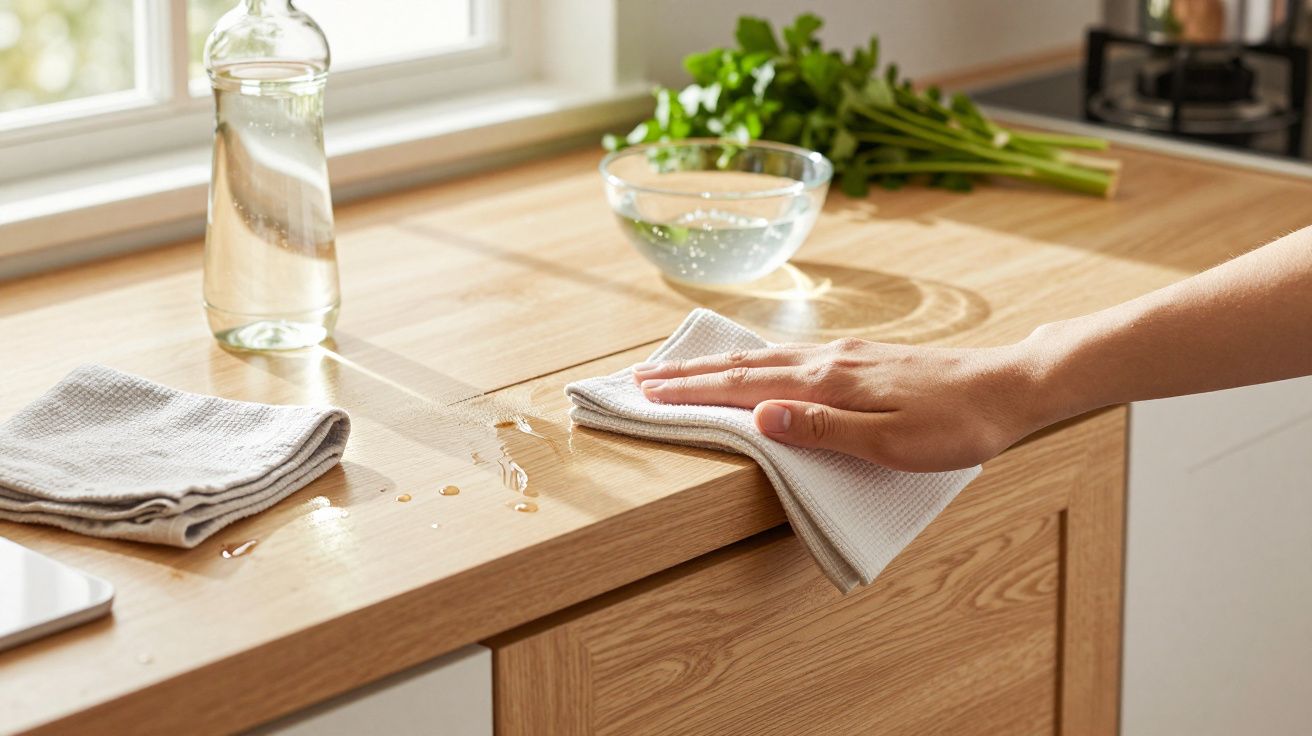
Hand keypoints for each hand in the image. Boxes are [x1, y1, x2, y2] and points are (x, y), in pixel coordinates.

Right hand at [632, 337, 1049, 471]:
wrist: (1009, 388)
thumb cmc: (956, 425)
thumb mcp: (890, 442)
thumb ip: (822, 427)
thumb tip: (759, 415)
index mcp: (828, 382)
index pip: (742, 386)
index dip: (691, 391)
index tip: (644, 391)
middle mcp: (829, 360)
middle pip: (743, 364)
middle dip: (689, 372)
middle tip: (641, 376)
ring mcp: (846, 354)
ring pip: (765, 355)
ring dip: (718, 364)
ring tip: (683, 368)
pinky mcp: (863, 358)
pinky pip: (790, 354)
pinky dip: (755, 359)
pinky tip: (757, 362)